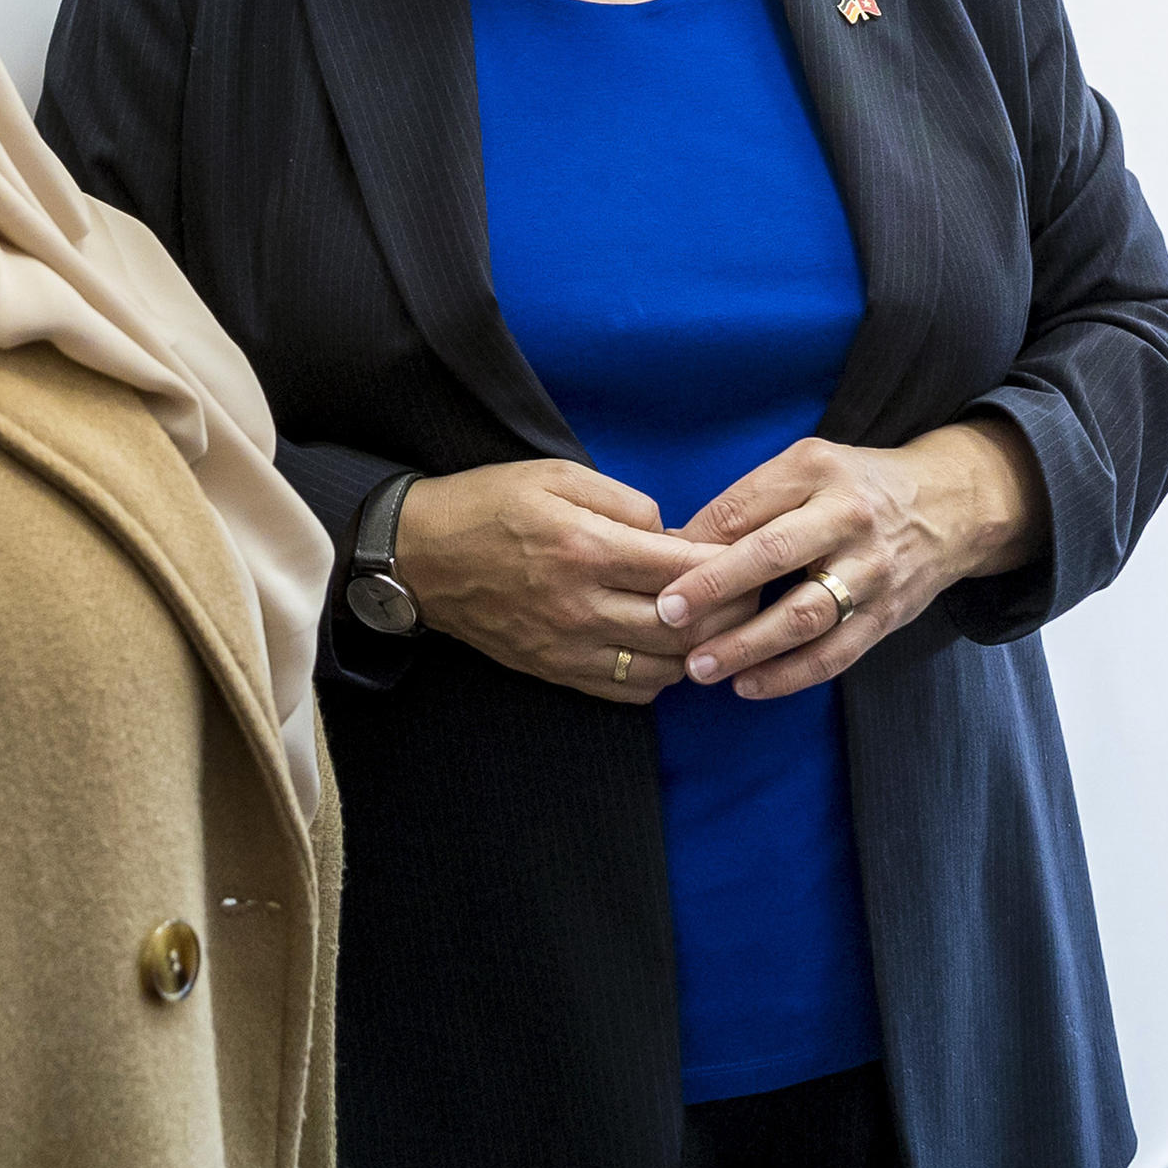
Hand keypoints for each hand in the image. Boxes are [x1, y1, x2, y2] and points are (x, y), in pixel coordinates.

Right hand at [392, 459, 762, 705]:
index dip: (724, 565)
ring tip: (713, 625)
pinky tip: (667, 651)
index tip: (743, 555)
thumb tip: (673, 534)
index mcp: (585, 548)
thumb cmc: (489, 504)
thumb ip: (624, 501)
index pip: (682, 570)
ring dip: (697, 650)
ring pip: (662, 667)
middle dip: (726, 613)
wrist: (420, 557)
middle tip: (747, 595)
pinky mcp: (554, 671)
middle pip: (682, 626)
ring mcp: (567, 647)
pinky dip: (660, 677)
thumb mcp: (556, 476)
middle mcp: (580, 605)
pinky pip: (626, 691)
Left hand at [654, 422, 1040, 702]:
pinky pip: (835, 654)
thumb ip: (750, 502)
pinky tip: (748, 686)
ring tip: (699, 667)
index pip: (744, 506)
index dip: (696, 542)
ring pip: (804, 614)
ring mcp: (871, 569)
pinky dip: (789, 675)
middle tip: (664, 616)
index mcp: (817, 469)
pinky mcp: (886, 615)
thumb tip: (677, 547)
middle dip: (713, 589)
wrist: (952, 505)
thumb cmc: (857, 486)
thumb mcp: (808, 468)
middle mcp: (848, 516)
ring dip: (747, 645)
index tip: (653, 571)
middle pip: (772, 554)